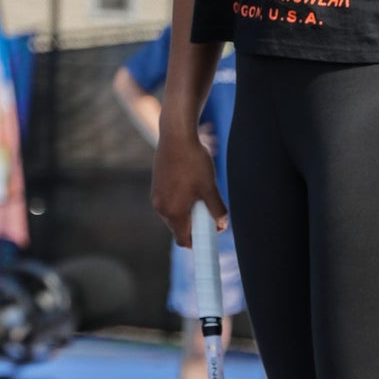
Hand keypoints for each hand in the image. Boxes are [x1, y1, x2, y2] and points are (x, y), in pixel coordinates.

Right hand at [152, 129, 227, 247]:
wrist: (176, 136)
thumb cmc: (194, 162)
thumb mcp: (210, 188)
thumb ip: (217, 210)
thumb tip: (221, 225)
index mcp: (173, 212)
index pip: (183, 240)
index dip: (198, 242)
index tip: (210, 238)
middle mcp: (160, 207)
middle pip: (179, 228)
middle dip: (196, 225)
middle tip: (213, 214)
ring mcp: (156, 196)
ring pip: (175, 214)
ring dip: (189, 212)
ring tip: (203, 195)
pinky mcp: (157, 186)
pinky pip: (170, 202)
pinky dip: (182, 202)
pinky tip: (193, 186)